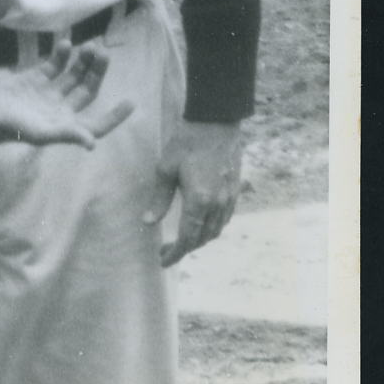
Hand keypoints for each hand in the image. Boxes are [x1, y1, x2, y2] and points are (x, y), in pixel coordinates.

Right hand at [0, 42, 134, 148]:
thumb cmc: (12, 128)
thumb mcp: (41, 133)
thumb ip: (67, 134)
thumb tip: (92, 144)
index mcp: (66, 126)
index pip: (97, 124)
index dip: (115, 116)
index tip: (130, 102)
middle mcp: (60, 109)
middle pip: (87, 90)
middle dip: (97, 72)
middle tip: (103, 52)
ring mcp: (49, 93)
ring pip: (74, 75)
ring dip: (83, 61)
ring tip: (90, 45)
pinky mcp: (35, 78)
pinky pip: (55, 65)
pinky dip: (62, 55)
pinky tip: (66, 44)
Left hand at [143, 120, 243, 267]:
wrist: (216, 122)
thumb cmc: (187, 142)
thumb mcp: (165, 169)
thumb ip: (159, 199)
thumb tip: (148, 222)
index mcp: (200, 201)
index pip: (187, 238)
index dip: (175, 253)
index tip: (163, 261)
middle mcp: (218, 204)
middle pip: (203, 238)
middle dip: (184, 249)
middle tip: (166, 251)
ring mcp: (230, 197)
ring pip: (216, 230)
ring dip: (199, 240)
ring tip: (181, 241)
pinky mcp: (235, 190)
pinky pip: (224, 219)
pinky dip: (211, 228)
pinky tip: (200, 224)